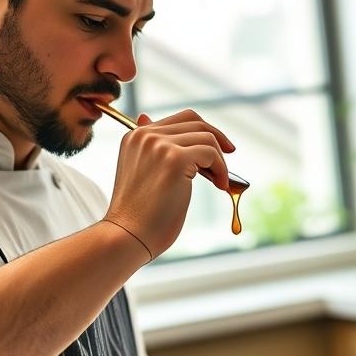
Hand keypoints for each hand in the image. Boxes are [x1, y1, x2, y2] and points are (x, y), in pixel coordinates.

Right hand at [104, 109, 234, 258]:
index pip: (179, 120)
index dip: (203, 131)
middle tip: (229, 157)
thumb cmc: (137, 214)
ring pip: (206, 138)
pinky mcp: (175, 159)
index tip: (219, 147)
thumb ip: (152, 149)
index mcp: (135, 136)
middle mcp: (145, 135)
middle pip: (195, 121)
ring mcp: (159, 145)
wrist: (127, 236)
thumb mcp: (142, 173)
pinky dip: (222, 170)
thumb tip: (148, 119)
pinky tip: (220, 186)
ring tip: (219, 181)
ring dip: (220, 160)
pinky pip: (211, 154)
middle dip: (217, 138)